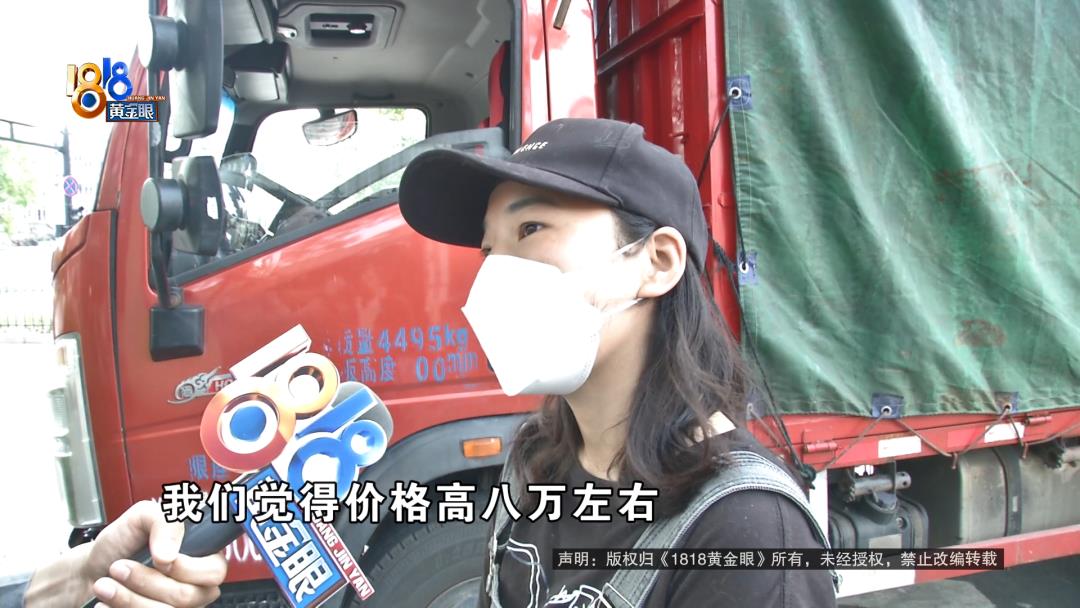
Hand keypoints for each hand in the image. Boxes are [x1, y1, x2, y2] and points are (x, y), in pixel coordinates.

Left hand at [83, 501, 226, 607]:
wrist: (91, 570)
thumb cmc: (121, 543)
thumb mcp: (142, 516)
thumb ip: (164, 522)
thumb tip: (170, 555)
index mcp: (203, 556)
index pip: (216, 570)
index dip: (187, 569)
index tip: (159, 560)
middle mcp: (197, 585)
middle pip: (188, 596)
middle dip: (148, 582)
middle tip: (119, 568)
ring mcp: (180, 606)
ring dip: (128, 598)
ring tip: (106, 585)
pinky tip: (109, 602)